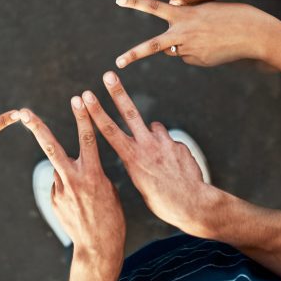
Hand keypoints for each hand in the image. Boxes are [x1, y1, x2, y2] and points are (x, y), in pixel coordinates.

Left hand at [20, 106, 124, 280]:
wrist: (98, 249)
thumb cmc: (111, 218)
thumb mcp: (109, 189)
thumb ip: (91, 171)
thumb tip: (77, 164)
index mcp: (92, 175)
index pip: (87, 139)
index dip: (83, 117)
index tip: (78, 99)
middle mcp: (73, 179)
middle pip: (51, 147)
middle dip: (37, 127)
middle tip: (24, 112)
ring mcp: (60, 190)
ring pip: (59, 167)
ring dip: (69, 171)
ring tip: (84, 194)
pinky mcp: (54, 199)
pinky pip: (60, 184)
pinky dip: (68, 187)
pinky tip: (78, 205)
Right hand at [83, 72, 220, 236]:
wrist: (193, 205)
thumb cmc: (162, 200)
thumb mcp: (140, 183)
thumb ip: (137, 160)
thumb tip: (138, 148)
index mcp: (132, 157)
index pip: (109, 130)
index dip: (96, 111)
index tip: (87, 96)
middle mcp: (146, 146)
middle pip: (129, 112)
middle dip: (117, 92)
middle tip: (108, 75)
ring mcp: (164, 143)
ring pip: (152, 126)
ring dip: (152, 135)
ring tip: (160, 158)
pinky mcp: (178, 144)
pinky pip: (169, 141)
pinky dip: (168, 148)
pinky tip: (175, 165)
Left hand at [114, 0, 278, 67]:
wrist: (256, 34)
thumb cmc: (233, 15)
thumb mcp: (207, 7)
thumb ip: (186, 13)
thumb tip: (171, 29)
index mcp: (184, 14)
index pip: (154, 6)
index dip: (136, 2)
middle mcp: (182, 33)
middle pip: (151, 46)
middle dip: (133, 55)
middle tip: (117, 63)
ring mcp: (189, 50)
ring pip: (173, 49)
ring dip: (179, 44)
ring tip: (203, 36)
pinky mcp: (198, 61)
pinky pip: (188, 56)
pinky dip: (193, 51)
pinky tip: (211, 46)